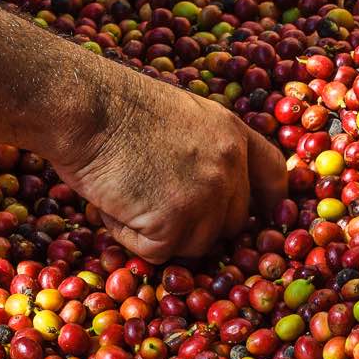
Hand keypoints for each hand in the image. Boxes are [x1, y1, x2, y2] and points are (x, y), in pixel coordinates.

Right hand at [52, 75, 287, 263]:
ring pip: (196, 243)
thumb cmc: (116, 108)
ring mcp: (205, 197)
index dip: (268, 202)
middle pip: (232, 223)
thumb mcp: (183, 116)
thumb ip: (207, 150)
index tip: (262, 216)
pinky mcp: (173, 222)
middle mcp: (229, 167)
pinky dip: (131, 236)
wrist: (86, 108)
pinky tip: (116, 203)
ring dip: (161, 232)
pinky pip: (157, 251)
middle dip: (198, 223)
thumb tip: (211, 191)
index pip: (273, 175)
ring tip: (129, 195)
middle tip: (157, 204)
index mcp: (233, 135)